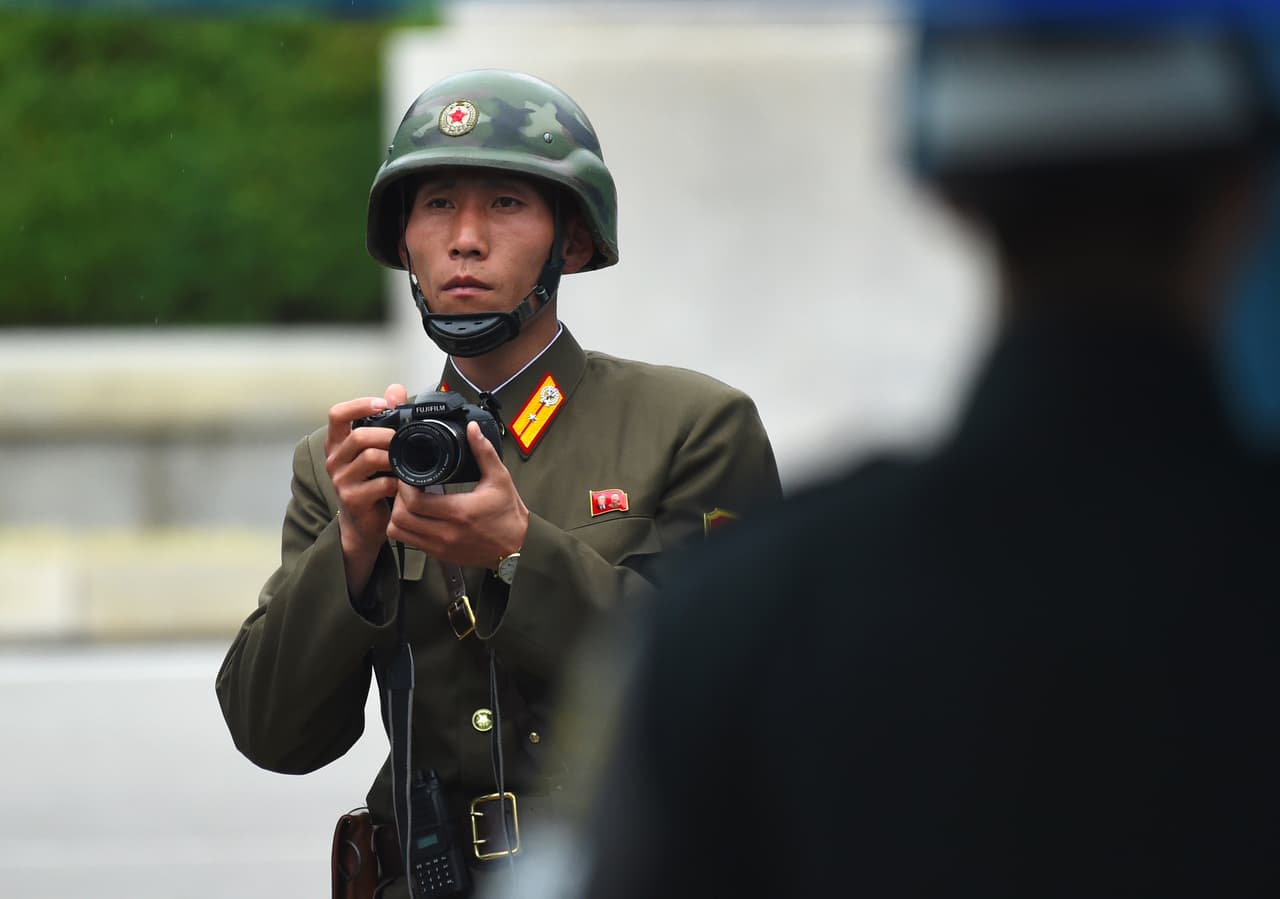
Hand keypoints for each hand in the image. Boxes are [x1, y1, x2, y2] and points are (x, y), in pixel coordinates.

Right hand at [325, 383, 407, 592]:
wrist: (366, 523)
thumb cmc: (372, 482)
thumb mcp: (376, 449)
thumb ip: (385, 418)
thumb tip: (395, 390)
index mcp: (338, 443)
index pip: (337, 414)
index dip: (359, 405)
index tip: (382, 404)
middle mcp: (334, 460)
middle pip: (359, 436)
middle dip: (387, 435)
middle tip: (405, 440)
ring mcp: (341, 480)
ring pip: (370, 457)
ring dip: (395, 457)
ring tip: (407, 461)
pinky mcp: (353, 499)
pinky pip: (381, 483)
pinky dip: (398, 481)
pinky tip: (405, 483)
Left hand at [388, 421, 528, 568]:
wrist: (517, 546)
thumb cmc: (508, 515)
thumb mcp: (499, 479)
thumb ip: (484, 452)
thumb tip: (473, 431)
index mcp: (459, 512)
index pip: (414, 502)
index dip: (404, 487)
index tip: (408, 477)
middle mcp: (447, 533)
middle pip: (401, 518)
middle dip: (398, 499)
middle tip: (406, 488)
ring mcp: (441, 547)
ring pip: (399, 533)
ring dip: (399, 516)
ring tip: (409, 503)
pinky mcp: (440, 555)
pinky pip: (411, 543)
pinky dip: (407, 529)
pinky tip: (418, 517)